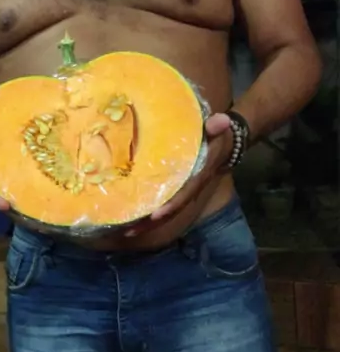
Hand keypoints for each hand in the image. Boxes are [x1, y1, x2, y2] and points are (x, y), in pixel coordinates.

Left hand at [124, 113, 232, 236]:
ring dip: (146, 223)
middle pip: (172, 210)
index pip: (185, 193)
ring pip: (166, 213)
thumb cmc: (216, 138)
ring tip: (125, 230)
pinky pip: (162, 205)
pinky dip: (147, 215)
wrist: (226, 148)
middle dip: (152, 222)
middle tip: (130, 230)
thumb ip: (216, 127)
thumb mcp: (218, 131)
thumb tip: (222, 120)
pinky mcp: (175, 191)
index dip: (172, 204)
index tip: (156, 214)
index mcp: (199, 175)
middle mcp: (190, 188)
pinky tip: (129, 219)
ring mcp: (183, 192)